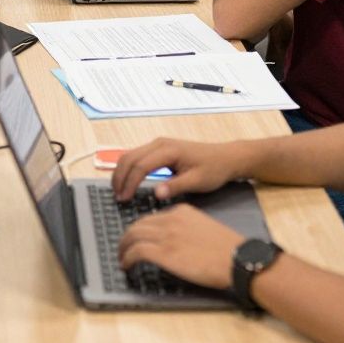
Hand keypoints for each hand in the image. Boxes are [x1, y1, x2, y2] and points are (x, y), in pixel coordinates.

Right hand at [112, 136, 240, 201]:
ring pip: (130, 154)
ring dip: (121, 172)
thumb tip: (157, 194)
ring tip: (119, 190)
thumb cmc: (213, 169)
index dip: (130, 183)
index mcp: (168, 150)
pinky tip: (127, 181)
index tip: (124, 199)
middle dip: (120, 177)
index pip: (141, 166)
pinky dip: (128, 168)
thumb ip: (176, 187)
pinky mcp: (159, 148)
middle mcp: (159, 143)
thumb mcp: (197, 181)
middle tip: (117, 197)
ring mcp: (158, 144)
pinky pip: (137, 156)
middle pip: (130, 157)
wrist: (226, 157)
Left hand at [119, 204, 244, 289]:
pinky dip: (127, 258)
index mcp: (181, 211)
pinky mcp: (164, 253)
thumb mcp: (204, 227)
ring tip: (122, 257)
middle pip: (138, 224)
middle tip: (123, 247)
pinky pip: (136, 252)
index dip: (141, 229)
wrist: (238, 260)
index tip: (137, 238)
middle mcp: (170, 220)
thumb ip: (186, 228)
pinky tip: (126, 266)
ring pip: (132, 236)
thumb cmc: (227, 249)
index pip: (152, 217)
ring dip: (123, 247)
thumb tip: (173, 240)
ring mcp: (166, 236)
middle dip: (127, 236)